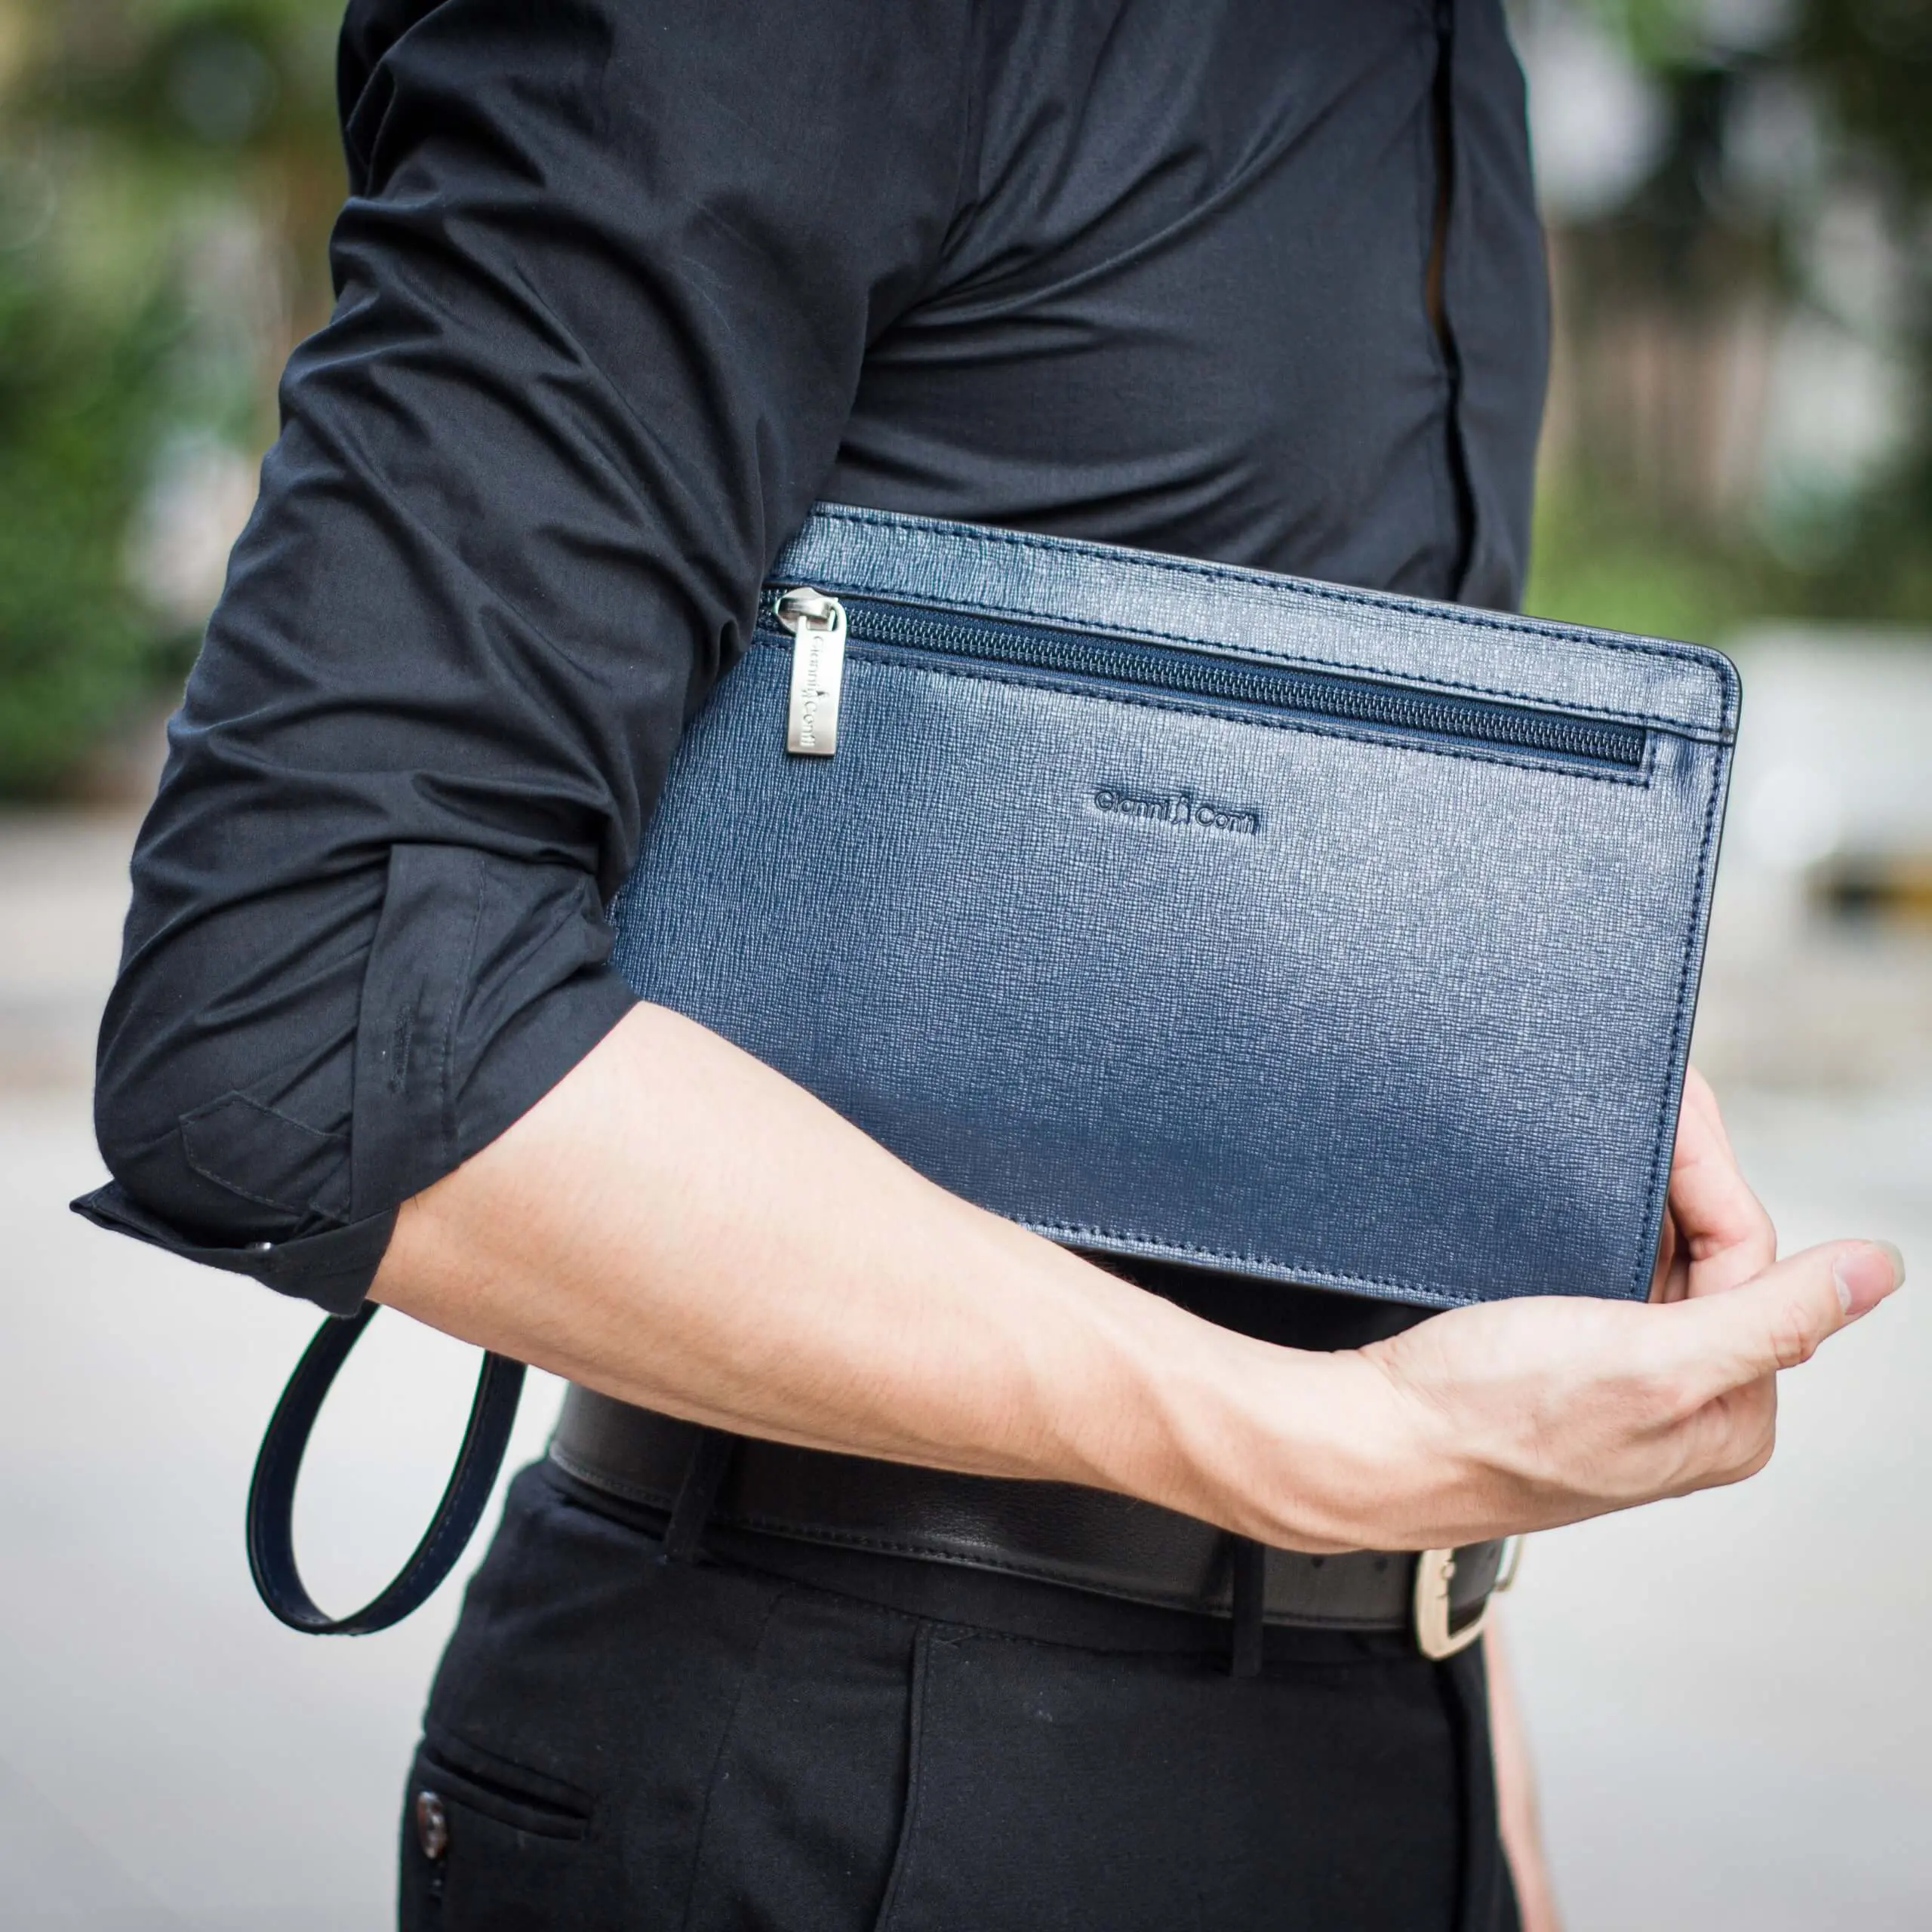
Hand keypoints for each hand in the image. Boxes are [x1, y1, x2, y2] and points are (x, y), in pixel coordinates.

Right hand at [1259, 1074, 1904, 1550]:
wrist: (1366, 1440)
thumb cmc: (1488, 1418)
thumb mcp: (1649, 1364)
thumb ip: (1771, 1316)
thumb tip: (1880, 1269)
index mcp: (1727, 1415)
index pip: (1750, 1258)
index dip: (1711, 1172)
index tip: (1677, 1100)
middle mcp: (1684, 1402)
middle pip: (1706, 1253)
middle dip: (1677, 1175)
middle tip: (1650, 1092)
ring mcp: (1619, 1382)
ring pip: (1652, 1258)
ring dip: (1635, 1193)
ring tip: (1609, 1122)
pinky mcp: (1558, 1362)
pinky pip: (1599, 1274)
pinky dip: (1591, 1224)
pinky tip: (1565, 1191)